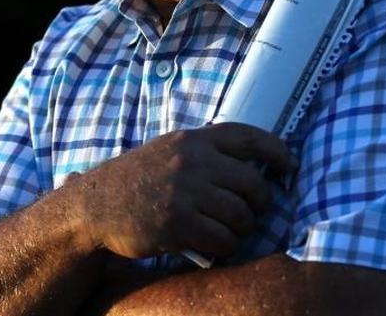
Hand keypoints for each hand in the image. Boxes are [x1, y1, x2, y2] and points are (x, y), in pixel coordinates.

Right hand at [66, 123, 296, 259]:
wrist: (94, 206)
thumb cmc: (138, 179)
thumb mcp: (170, 150)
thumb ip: (206, 151)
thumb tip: (253, 162)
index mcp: (194, 139)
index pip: (250, 137)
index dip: (278, 151)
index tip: (290, 166)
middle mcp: (193, 162)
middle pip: (253, 184)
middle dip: (260, 203)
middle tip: (253, 213)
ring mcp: (186, 192)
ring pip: (241, 216)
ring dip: (242, 229)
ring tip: (230, 231)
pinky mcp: (177, 224)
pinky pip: (223, 240)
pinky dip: (225, 247)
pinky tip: (215, 245)